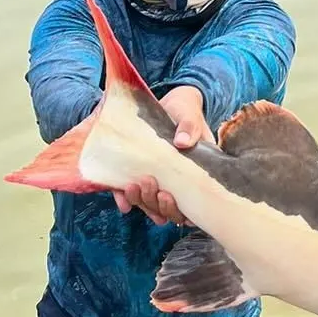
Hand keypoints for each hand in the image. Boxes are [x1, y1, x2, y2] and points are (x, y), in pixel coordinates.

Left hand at [111, 87, 212, 225]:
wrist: (167, 104)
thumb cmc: (185, 111)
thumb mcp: (190, 115)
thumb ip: (190, 127)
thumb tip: (183, 142)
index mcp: (198, 175)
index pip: (195, 205)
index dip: (183, 212)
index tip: (168, 196)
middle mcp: (179, 184)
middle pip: (170, 209)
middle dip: (157, 204)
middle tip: (149, 182)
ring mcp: (160, 181)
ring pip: (151, 205)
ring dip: (142, 201)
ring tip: (133, 186)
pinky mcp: (141, 175)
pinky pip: (133, 195)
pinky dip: (125, 199)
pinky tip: (120, 196)